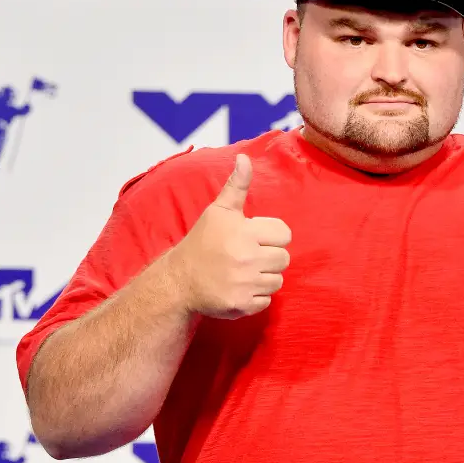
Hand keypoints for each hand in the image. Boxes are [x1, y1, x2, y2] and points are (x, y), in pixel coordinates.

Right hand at [170, 154, 291, 319]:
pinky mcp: (242, 304)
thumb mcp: (219, 211)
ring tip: (243, 272)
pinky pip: (266, 301)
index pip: (284, 234)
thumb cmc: (203, 242)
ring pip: (277, 281)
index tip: (255, 238)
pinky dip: (255, 297)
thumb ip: (236, 186)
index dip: (271, 236)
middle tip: (248, 257)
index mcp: (245, 232)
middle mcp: (247, 257)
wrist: (179, 281)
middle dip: (269, 257)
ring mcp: (245, 283)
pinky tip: (239, 288)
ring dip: (264, 278)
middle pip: (284, 259)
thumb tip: (244, 158)